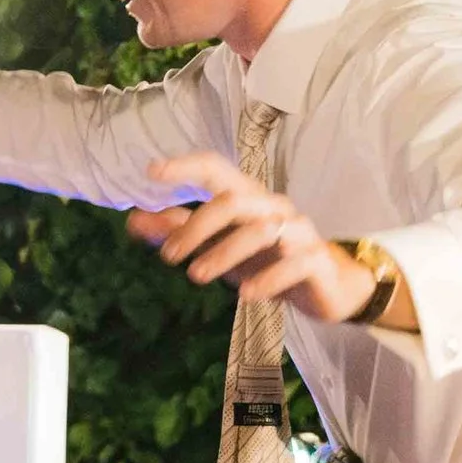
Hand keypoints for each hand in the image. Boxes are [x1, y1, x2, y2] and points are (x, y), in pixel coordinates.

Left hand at [128, 149, 384, 322]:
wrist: (328, 286)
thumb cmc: (267, 258)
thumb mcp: (219, 245)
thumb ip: (178, 230)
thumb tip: (132, 219)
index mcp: (247, 197)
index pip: (215, 169)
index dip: (185, 167)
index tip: (151, 172)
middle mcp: (272, 206)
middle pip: (232, 201)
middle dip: (196, 227)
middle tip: (167, 257)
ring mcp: (297, 231)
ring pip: (261, 230)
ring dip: (224, 252)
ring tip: (196, 277)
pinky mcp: (316, 260)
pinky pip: (293, 263)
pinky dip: (267, 280)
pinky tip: (245, 296)